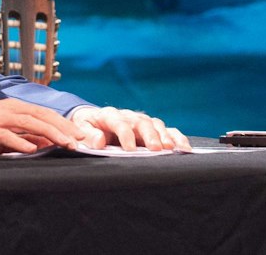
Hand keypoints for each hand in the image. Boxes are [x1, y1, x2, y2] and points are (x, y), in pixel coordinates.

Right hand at [0, 99, 83, 156]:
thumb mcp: (1, 134)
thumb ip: (21, 136)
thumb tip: (45, 142)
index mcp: (10, 107)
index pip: (43, 113)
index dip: (62, 123)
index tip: (79, 134)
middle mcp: (5, 108)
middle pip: (40, 115)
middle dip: (62, 127)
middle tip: (79, 139)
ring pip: (27, 123)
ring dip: (48, 133)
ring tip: (64, 143)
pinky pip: (4, 135)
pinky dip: (19, 142)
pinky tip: (32, 149)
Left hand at [68, 106, 189, 151]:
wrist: (93, 120)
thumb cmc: (87, 127)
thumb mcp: (81, 128)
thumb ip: (88, 134)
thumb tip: (99, 141)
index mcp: (108, 115)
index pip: (119, 122)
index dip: (124, 135)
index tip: (129, 150)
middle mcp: (128, 116)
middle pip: (142, 122)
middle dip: (150, 136)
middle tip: (157, 149)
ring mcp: (141, 121)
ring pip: (157, 125)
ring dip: (166, 137)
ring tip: (173, 149)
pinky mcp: (152, 128)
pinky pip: (167, 130)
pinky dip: (177, 138)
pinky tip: (184, 149)